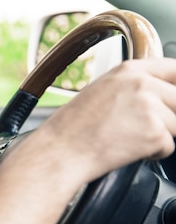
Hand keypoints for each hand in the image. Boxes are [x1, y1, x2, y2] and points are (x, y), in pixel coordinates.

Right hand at [36, 57, 175, 180]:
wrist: (60, 151)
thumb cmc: (74, 127)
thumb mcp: (103, 90)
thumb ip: (135, 86)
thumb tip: (163, 94)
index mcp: (128, 70)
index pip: (175, 69)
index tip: (173, 100)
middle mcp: (141, 84)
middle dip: (169, 117)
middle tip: (140, 127)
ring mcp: (149, 108)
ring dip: (159, 136)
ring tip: (127, 138)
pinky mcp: (154, 133)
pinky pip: (169, 146)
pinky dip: (153, 153)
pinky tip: (126, 149)